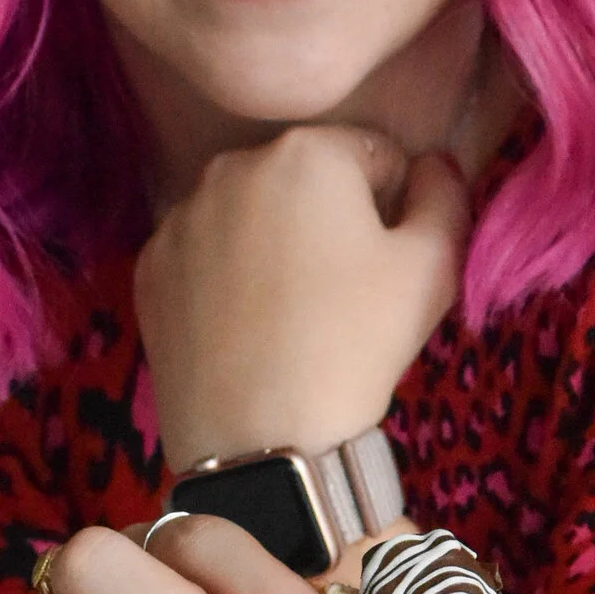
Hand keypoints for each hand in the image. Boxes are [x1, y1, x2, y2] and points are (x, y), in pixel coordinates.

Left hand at [135, 123, 468, 469]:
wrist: (257, 441)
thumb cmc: (354, 347)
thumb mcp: (433, 269)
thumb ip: (446, 195)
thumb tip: (434, 162)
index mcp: (308, 152)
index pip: (376, 156)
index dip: (395, 210)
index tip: (387, 267)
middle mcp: (232, 165)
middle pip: (306, 179)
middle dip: (328, 219)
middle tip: (340, 294)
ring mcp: (181, 216)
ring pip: (251, 213)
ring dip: (274, 242)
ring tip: (289, 315)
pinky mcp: (149, 266)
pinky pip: (205, 252)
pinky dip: (227, 276)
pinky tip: (244, 327)